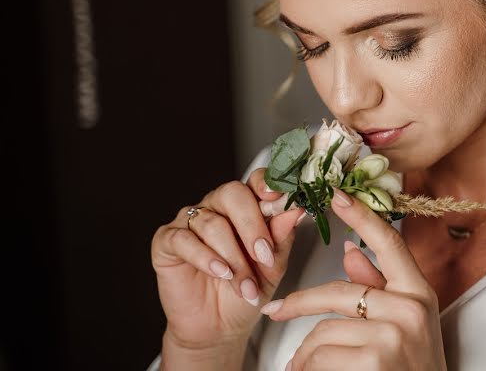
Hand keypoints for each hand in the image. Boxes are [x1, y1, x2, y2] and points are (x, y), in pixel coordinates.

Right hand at [150, 168, 305, 350]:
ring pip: (212, 223)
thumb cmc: (248, 291)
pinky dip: (206, 257)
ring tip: (245, 285)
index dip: (267, 185)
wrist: (220, 328)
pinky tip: (220, 273)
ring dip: (233, 257)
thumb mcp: (273, 266)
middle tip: (264, 255)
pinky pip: (184, 239)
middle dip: (252, 226)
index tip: (279, 199)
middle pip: (233, 194)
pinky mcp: (167, 241)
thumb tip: (295, 210)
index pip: (255, 181)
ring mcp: (190, 222)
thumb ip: (281, 236)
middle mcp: (217, 207)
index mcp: (246, 205)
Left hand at [262, 187, 447, 370]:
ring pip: (322, 332)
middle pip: (338, 291)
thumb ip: (379, 288)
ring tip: (308, 370)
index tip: (336, 194)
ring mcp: (392, 336)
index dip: (362, 216)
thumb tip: (349, 251)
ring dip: (305, 355)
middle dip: (299, 303)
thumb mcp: (406, 328)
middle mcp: (410, 310)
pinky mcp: (373, 362)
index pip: (390, 245)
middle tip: (274, 311)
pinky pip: (319, 358)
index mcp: (419, 295)